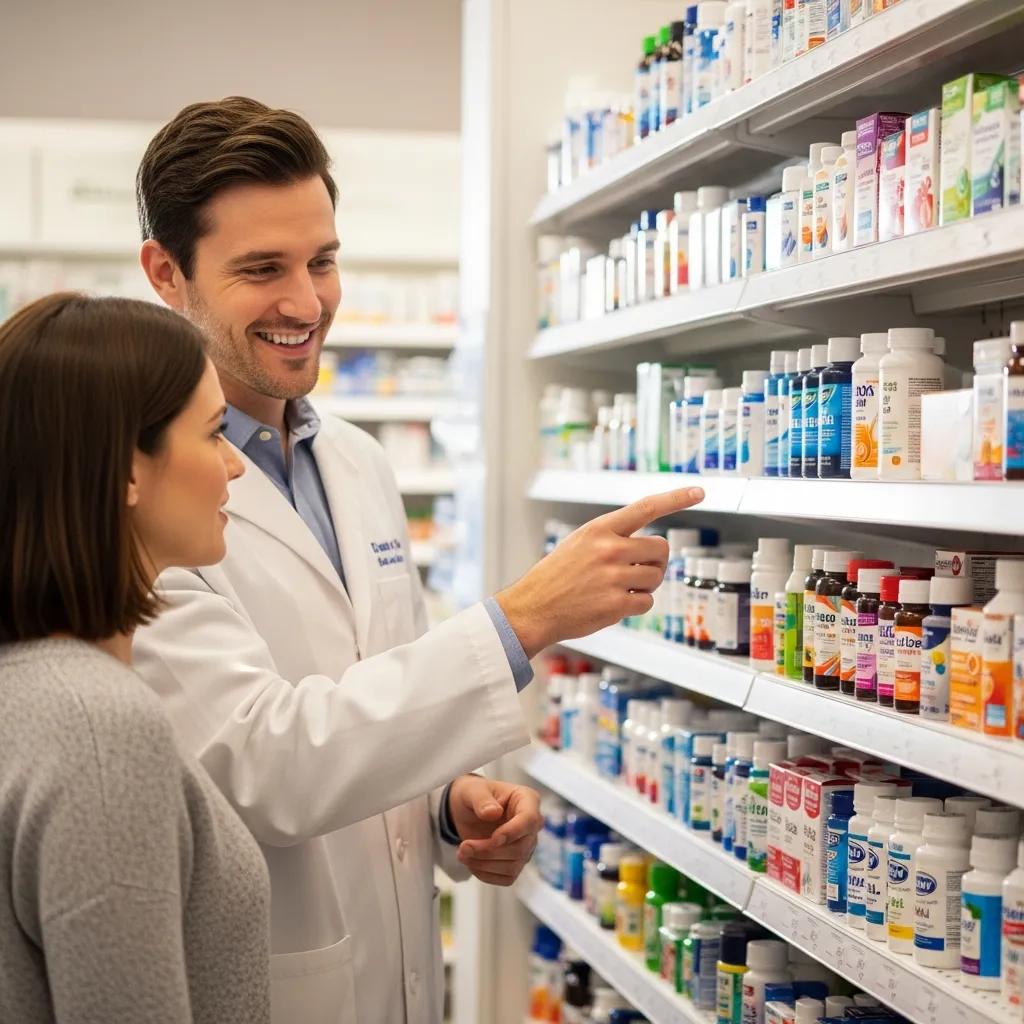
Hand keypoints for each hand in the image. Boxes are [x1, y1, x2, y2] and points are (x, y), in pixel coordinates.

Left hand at [447, 775, 541, 886]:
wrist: (467, 810)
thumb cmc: (474, 795)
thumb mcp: (473, 791)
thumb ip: (482, 799)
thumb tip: (493, 813)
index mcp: (527, 800)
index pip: (529, 820)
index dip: (513, 832)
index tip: (493, 838)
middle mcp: (531, 825)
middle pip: (520, 848)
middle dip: (488, 851)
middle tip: (464, 847)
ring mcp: (526, 846)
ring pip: (512, 866)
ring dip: (483, 864)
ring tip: (462, 853)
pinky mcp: (517, 863)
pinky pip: (507, 877)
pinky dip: (486, 874)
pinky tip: (471, 862)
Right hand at [494, 486, 703, 655]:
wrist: (533, 608)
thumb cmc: (558, 576)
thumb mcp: (580, 542)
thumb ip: (612, 538)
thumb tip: (653, 546)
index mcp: (599, 529)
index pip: (646, 507)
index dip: (676, 498)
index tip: (700, 492)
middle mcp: (608, 549)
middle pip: (661, 549)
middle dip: (655, 561)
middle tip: (637, 570)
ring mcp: (613, 577)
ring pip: (656, 577)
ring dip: (645, 585)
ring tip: (619, 588)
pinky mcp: (616, 604)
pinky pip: (647, 602)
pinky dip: (636, 605)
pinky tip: (614, 604)